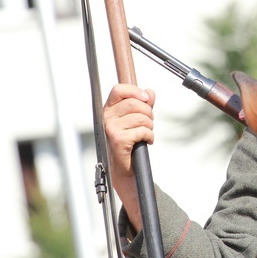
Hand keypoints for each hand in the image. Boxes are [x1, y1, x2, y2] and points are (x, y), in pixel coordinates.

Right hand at [103, 83, 155, 231]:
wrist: (125, 168)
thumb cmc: (130, 142)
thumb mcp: (137, 119)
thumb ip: (144, 104)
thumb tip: (150, 92)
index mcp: (109, 109)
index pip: (119, 89)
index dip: (135, 91)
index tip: (146, 98)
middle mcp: (107, 117)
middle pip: (135, 103)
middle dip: (149, 112)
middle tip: (149, 122)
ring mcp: (111, 128)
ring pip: (141, 117)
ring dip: (150, 126)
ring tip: (145, 133)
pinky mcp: (118, 139)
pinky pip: (142, 130)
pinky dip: (149, 136)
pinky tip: (146, 141)